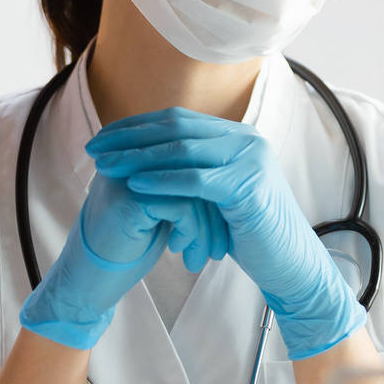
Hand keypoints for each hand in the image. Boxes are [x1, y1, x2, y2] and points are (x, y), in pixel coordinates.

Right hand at [18, 174, 229, 349]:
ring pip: (194, 190)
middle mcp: (131, 158)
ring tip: (206, 257)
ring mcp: (129, 175)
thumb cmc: (127, 250)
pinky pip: (184, 207)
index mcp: (138, 156)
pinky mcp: (130, 197)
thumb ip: (181, 192)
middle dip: (215, 213)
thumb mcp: (159, 214)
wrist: (89, 281)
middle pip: (195, 171)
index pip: (190, 160)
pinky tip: (184, 253)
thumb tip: (222, 183)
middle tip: (220, 247)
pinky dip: (193, 232)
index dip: (211, 194)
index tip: (224, 226)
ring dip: (206, 229)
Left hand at [86, 108, 363, 359]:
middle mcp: (246, 140)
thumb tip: (150, 159)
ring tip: (105, 166)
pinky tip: (134, 185)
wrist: (290, 263)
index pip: (178, 120)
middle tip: (93, 149)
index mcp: (238, 137)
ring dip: (138, 157)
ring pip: (183, 150)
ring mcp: (250, 160)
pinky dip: (162, 181)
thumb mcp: (221, 194)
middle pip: (176, 129)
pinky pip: (196, 179)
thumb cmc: (252, 235)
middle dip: (129, 138)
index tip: (102, 139)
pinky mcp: (248, 186)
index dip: (136, 127)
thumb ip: (197, 171)